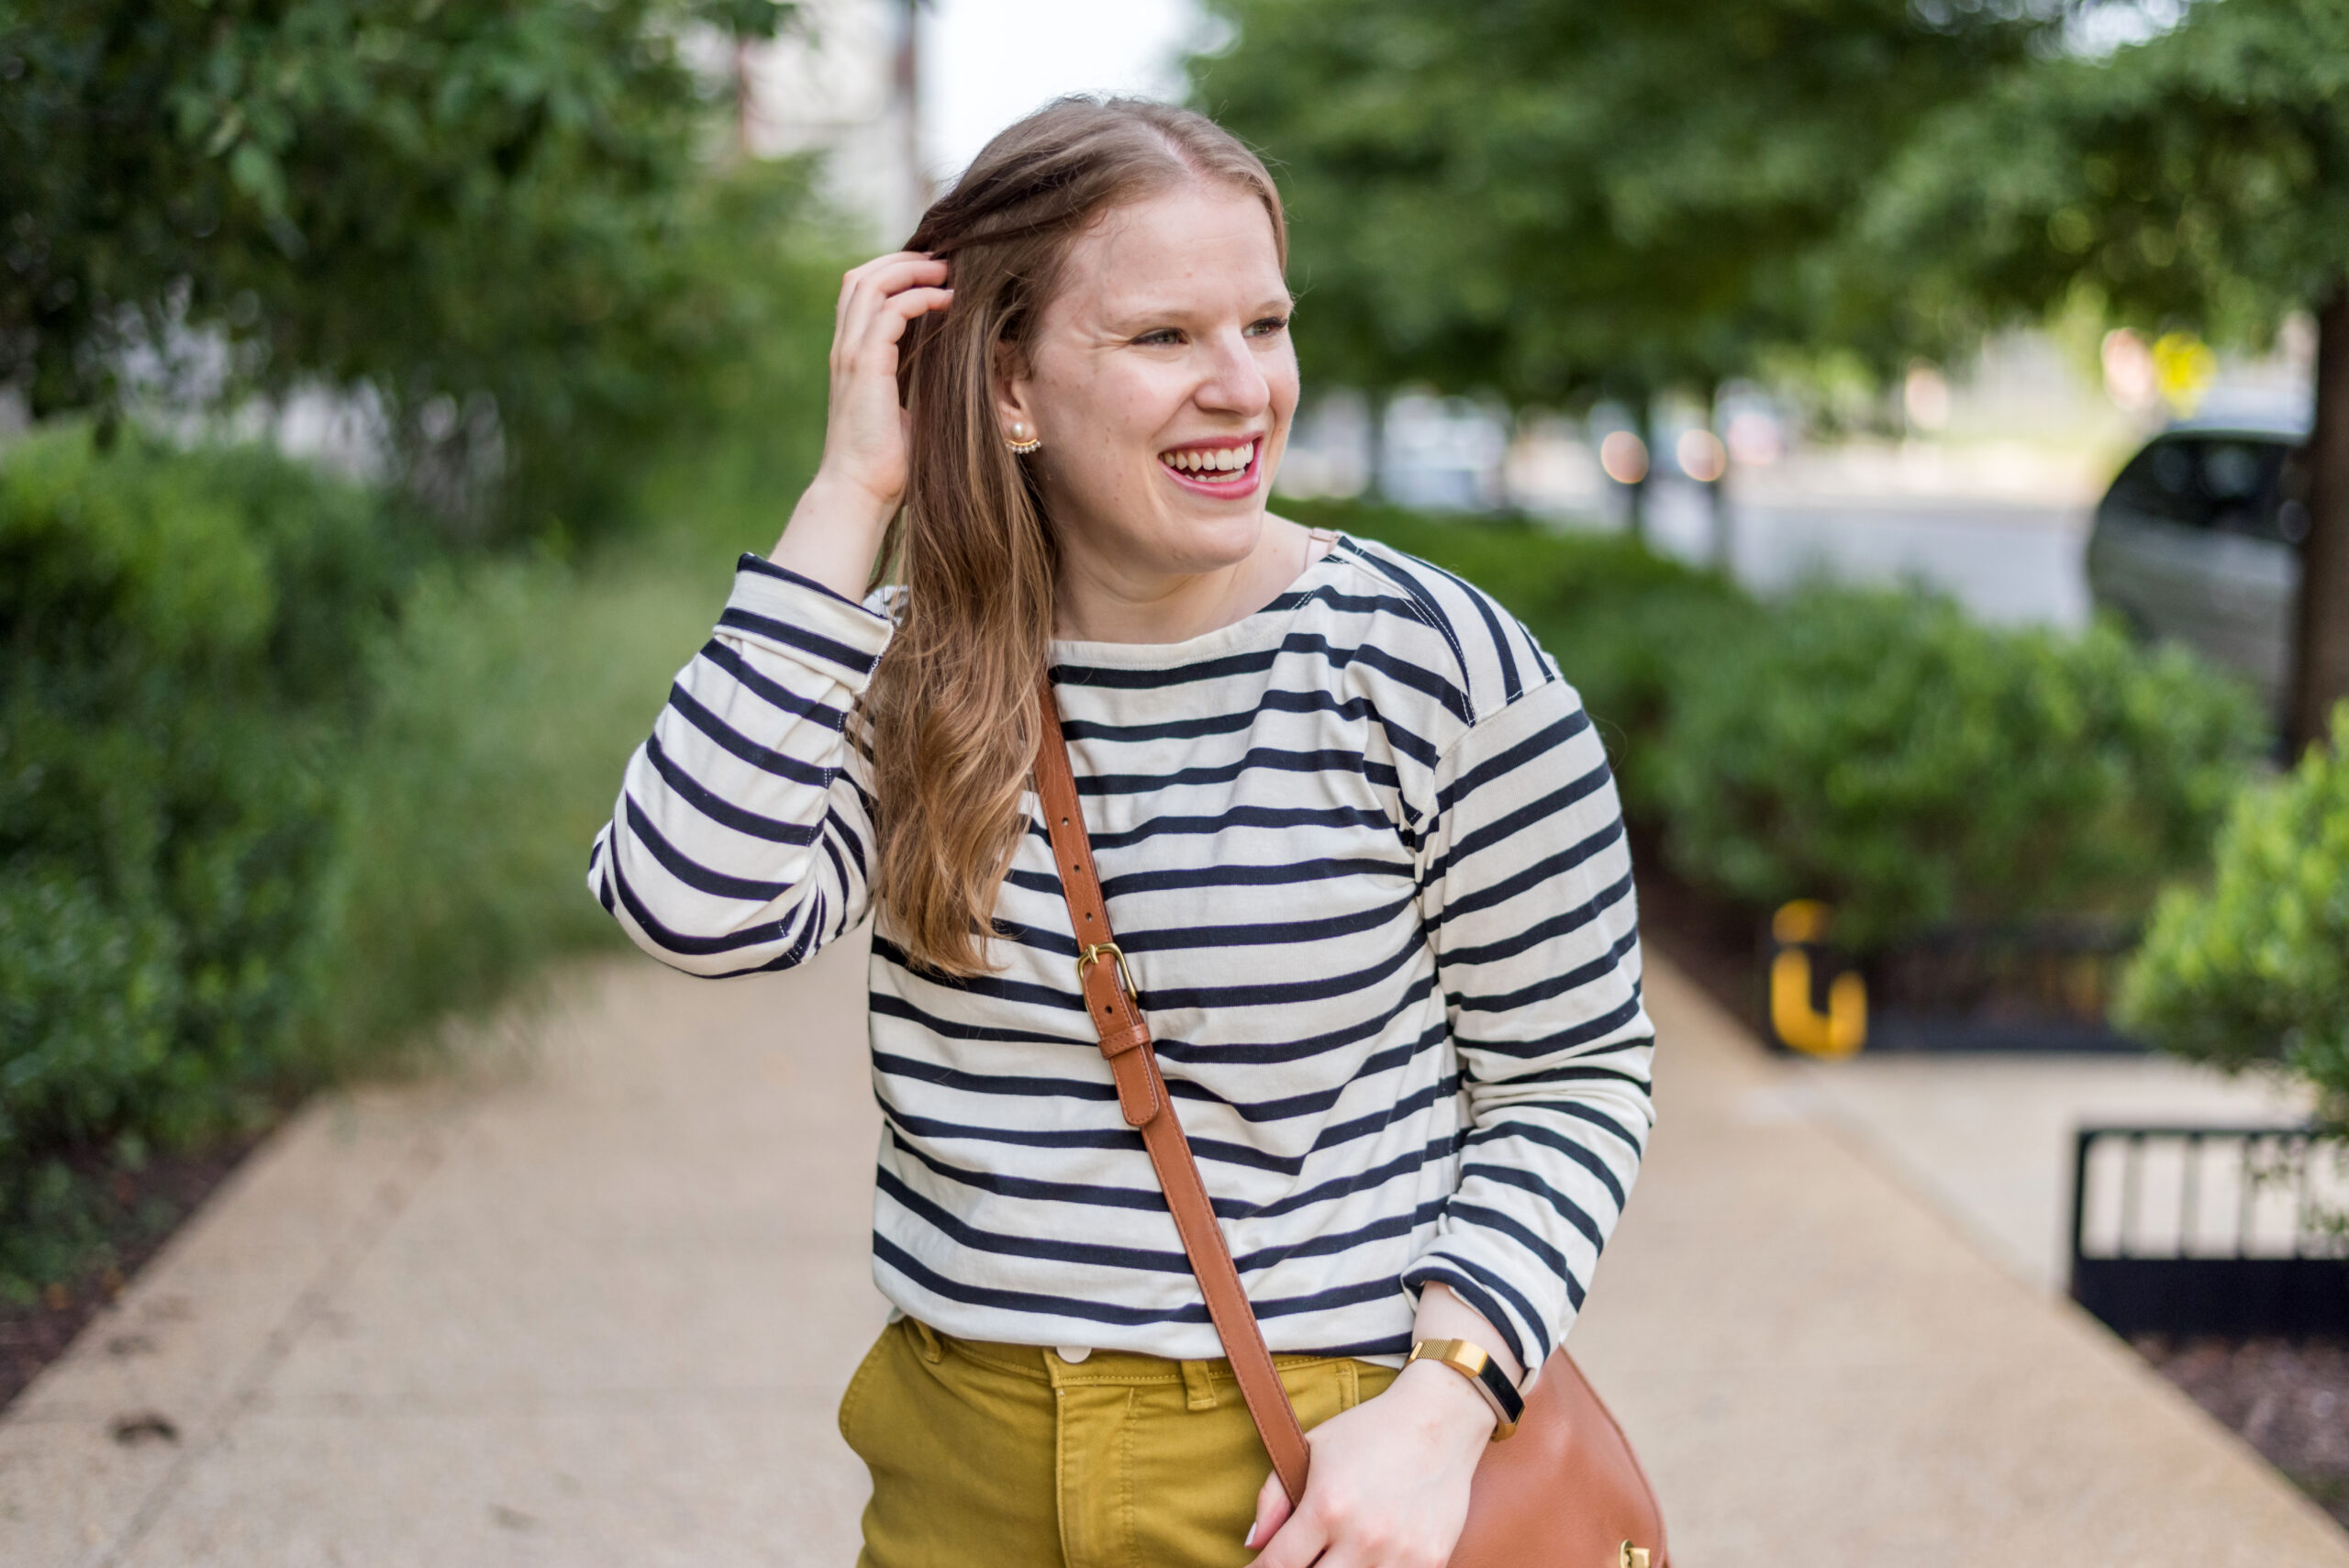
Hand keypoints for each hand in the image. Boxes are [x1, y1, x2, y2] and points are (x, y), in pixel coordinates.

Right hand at [768, 252, 951, 598]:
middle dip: (901, 260)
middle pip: (860, 277)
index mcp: (853, 358)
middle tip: (942, 261)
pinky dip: (917, 297)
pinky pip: (888, 311)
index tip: (935, 273)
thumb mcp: (907, 412)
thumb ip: (919, 383)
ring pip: (869, 284)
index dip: (894, 273)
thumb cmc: (888, 465)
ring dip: (910, 270)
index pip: (862, 295)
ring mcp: (851, 355)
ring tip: (945, 271)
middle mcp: (846, 350)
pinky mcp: (865, 366)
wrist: (860, 493)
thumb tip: (956, 372)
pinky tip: (946, 301)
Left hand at [1243, 1360, 1491, 1567]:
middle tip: (1302, 1557)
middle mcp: (1363, 1537)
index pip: (1278, 1566)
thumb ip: (1274, 1497)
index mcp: (1327, 1507)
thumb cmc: (1371, 1432)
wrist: (1440, 1421)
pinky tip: (1369, 1559)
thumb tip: (1253, 1543)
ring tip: (1336, 1555)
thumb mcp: (1312, 1449)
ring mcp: (1400, 1555)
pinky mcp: (1431, 1562)